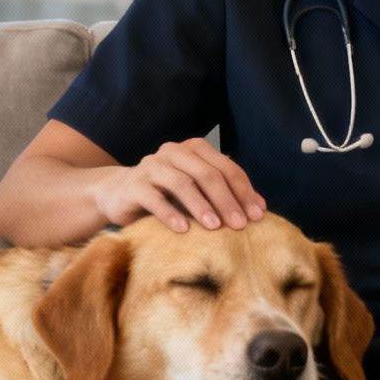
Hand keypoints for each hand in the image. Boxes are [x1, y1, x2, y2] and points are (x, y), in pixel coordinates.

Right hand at [93, 137, 265, 233]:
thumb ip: (224, 194)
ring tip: (215, 227)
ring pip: (182, 183)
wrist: (118, 194)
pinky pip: (154, 199)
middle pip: (207, 174)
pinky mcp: (134, 185)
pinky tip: (183, 230)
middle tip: (240, 224)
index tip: (257, 215)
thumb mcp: (197, 191)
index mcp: (194, 149)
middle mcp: (173, 152)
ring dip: (201, 206)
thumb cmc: (165, 195)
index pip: (226, 168)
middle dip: (226, 200)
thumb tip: (261, 208)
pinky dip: (170, 214)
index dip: (244, 191)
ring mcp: (152, 166)